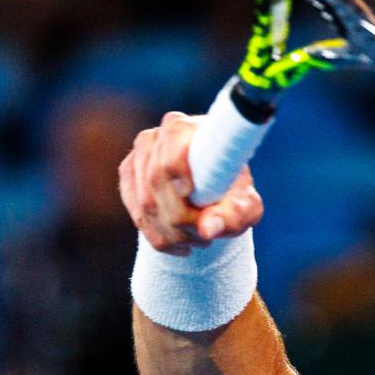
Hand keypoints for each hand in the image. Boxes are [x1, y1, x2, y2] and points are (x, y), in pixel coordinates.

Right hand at [118, 111, 264, 255]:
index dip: (176, 168)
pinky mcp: (128, 180)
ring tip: (199, 240)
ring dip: (173, 232)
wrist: (215, 192)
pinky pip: (138, 216)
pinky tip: (181, 245)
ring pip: (146, 204)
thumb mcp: (246, 204)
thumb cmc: (234, 193)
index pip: (171, 142)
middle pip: (156, 180)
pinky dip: (160, 238)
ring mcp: (137, 159)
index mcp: (185, 129)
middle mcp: (155, 138)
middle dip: (181, 217)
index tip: (190, 194)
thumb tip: (207, 230)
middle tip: (206, 235)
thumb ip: (233, 214)